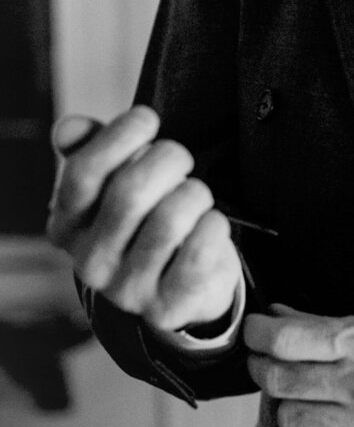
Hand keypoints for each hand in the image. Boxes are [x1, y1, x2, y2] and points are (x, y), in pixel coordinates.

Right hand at [47, 106, 242, 333]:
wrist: (180, 285)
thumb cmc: (148, 218)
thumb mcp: (114, 184)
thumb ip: (93, 150)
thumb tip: (72, 127)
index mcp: (67, 227)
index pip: (83, 172)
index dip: (119, 136)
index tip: (147, 119)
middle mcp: (89, 263)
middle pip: (130, 192)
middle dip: (169, 160)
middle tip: (181, 160)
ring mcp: (127, 290)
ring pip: (170, 219)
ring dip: (195, 194)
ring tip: (197, 196)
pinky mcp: (167, 307)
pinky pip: (199, 252)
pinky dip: (214, 226)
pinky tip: (211, 223)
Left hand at [244, 306, 353, 426]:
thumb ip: (340, 325)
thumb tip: (283, 315)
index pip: (285, 338)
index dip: (257, 333)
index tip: (253, 331)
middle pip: (279, 379)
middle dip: (263, 367)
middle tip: (265, 362)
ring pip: (290, 419)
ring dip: (287, 406)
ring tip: (301, 396)